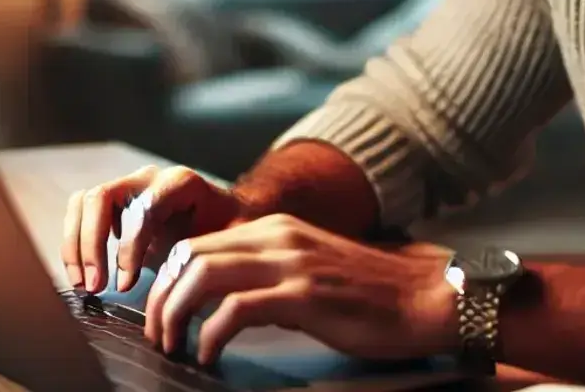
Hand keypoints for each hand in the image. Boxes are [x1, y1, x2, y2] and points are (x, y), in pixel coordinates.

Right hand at [62, 165, 247, 293]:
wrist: (223, 214)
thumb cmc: (226, 228)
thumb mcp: (228, 238)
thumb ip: (212, 253)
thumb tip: (190, 282)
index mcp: (180, 182)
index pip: (142, 209)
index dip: (130, 248)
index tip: (126, 285)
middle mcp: (149, 177)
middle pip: (102, 197)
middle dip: (92, 245)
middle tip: (95, 287)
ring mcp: (127, 185)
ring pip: (84, 202)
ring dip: (76, 246)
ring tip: (84, 285)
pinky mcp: (112, 200)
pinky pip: (79, 212)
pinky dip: (73, 244)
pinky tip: (83, 275)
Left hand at [143, 213, 456, 366]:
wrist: (425, 296)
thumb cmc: (373, 293)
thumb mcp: (312, 268)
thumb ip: (271, 274)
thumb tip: (229, 304)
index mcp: (278, 229)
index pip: (198, 243)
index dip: (168, 281)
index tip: (162, 315)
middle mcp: (279, 237)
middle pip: (189, 255)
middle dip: (160, 299)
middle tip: (159, 335)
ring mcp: (291, 263)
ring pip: (201, 275)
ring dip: (175, 315)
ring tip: (175, 346)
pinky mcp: (304, 296)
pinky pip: (233, 311)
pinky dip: (209, 336)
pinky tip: (211, 355)